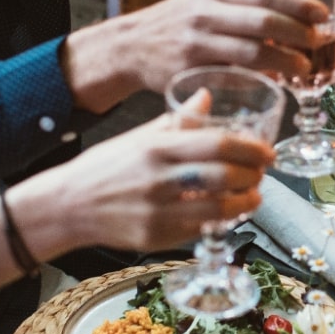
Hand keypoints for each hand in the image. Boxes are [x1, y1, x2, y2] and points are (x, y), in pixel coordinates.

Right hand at [11, 108, 273, 254]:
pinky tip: (228, 214)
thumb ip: (178, 120)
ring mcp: (158, 210)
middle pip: (223, 176)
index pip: (217, 143)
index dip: (250, 149)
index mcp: (157, 146)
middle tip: (262, 174)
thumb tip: (208, 96)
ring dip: (244, 203)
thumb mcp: (140, 136)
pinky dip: (221, 222)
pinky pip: (200, 230)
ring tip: (253, 196)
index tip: (266, 151)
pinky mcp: (156, 236)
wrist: (68, 204)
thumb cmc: (105, 167)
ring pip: (218, 208)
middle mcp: (159, 178)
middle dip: (252, 176)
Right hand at [66, 0, 328, 104]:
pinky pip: (234, 77)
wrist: (133, 45)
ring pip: (250, 53)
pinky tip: (277, 81)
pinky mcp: (190, 72)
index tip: (323, 16)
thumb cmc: (185, 18)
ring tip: (305, 67)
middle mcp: (203, 12)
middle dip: (298, 35)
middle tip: (320, 43)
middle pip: (261, 23)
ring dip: (284, 62)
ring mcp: (195, 43)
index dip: (298, 6)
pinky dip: (260, 79)